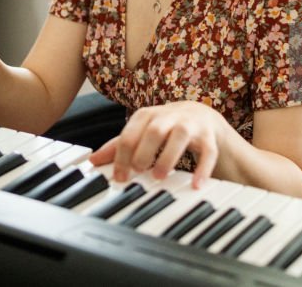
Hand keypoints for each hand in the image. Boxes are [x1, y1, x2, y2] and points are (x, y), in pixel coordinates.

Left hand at [88, 101, 232, 188]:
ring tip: (160, 176)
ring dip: (168, 156)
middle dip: (144, 150)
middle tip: (138, 170)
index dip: (122, 155)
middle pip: (155, 130)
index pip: (131, 133)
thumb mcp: (141, 132)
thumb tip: (93, 160)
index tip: (120, 177)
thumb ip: (119, 146)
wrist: (202, 116)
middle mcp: (169, 117)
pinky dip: (203, 168)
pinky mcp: (209, 137)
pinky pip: (208, 151)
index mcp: (148, 116)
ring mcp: (190, 125)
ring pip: (180, 136)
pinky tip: (196, 185)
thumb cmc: (165, 126)